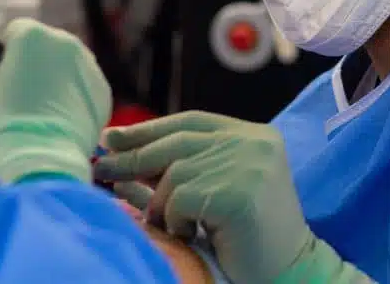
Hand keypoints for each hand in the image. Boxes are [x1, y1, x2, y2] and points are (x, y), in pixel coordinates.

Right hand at [0, 18, 112, 183]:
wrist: (43, 154)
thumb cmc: (6, 120)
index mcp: (32, 34)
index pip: (16, 30)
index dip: (8, 50)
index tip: (3, 70)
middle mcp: (65, 41)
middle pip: (47, 43)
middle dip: (37, 60)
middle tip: (25, 90)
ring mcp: (88, 64)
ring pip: (70, 63)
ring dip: (59, 76)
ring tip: (44, 107)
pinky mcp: (103, 88)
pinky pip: (85, 85)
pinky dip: (76, 95)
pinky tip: (63, 117)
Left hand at [93, 111, 313, 283]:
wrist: (289, 273)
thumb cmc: (247, 237)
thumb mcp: (213, 191)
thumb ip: (181, 168)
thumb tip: (117, 153)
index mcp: (253, 135)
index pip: (190, 122)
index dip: (148, 129)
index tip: (112, 137)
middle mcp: (253, 142)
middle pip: (176, 142)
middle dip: (133, 157)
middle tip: (100, 169)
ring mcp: (248, 164)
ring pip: (174, 174)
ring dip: (162, 205)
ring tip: (172, 226)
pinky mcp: (237, 192)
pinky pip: (181, 200)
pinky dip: (176, 221)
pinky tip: (191, 234)